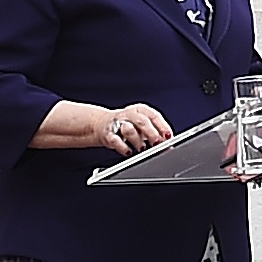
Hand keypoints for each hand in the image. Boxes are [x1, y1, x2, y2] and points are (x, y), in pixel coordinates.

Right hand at [37, 100, 178, 155]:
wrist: (92, 126)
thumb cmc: (117, 128)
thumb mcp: (133, 127)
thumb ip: (149, 131)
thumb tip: (168, 139)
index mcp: (136, 110)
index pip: (151, 114)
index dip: (162, 124)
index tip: (170, 135)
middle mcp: (126, 113)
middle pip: (143, 119)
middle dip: (153, 132)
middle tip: (160, 144)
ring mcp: (114, 121)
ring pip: (130, 127)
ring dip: (139, 139)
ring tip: (143, 148)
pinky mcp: (104, 132)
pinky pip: (114, 139)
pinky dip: (121, 146)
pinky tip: (126, 152)